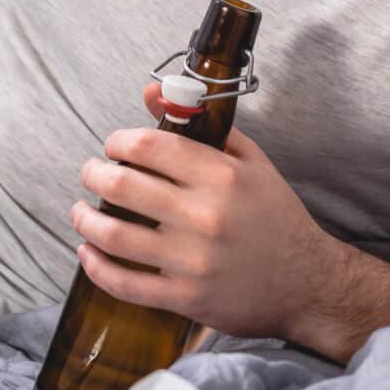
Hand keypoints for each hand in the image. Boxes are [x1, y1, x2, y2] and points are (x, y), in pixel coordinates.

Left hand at [68, 83, 339, 341]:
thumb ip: (202, 125)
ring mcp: (192, 260)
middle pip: (122, 184)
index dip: (118, 140)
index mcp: (221, 176)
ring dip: (84, 219)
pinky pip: (125, 283)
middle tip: (90, 172)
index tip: (113, 146)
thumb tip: (150, 91)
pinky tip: (88, 252)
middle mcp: (204, 215)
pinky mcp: (186, 298)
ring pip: (114, 234)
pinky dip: (96, 266)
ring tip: (80, 211)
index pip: (149, 145)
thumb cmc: (276, 216)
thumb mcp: (249, 161)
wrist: (309, 283)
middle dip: (93, 173)